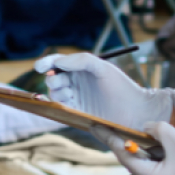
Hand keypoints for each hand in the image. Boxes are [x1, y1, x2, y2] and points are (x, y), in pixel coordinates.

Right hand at [34, 53, 170, 129]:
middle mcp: (76, 83)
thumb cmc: (121, 87)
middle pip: (53, 78)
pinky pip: (60, 108)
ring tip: (69, 93)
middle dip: (52, 78)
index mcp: (81, 69)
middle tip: (60, 81)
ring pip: (54, 93)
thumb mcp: (102, 67)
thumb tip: (58, 62)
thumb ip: (80, 60)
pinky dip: (58, 104)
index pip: (58, 63)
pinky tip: (67, 101)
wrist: (134, 111)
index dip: (47, 63)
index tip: (40, 67)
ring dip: (56, 91)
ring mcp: (75, 99)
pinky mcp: (76, 114)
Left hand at [97, 122, 174, 174]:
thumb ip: (155, 129)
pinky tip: (144, 140)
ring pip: (141, 161)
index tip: (95, 126)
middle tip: (104, 125)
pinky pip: (151, 164)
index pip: (124, 155)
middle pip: (130, 160)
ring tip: (121, 129)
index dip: (109, 138)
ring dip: (135, 146)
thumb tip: (144, 128)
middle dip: (120, 141)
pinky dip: (147, 152)